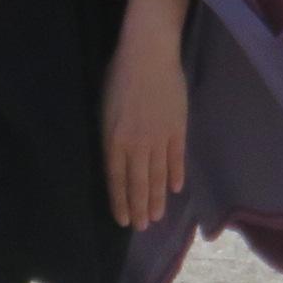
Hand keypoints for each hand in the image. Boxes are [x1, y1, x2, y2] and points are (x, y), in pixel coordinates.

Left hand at [100, 0, 191, 229]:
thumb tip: (115, 158)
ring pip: (158, 176)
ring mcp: (159, 138)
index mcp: (114, 139)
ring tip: (157, 217)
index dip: (120, 201)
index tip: (124, 219)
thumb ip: (110, 136)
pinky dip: (175, 174)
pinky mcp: (177, 128)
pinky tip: (174, 188)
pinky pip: (176, 158)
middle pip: (138, 183)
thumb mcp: (105, 108)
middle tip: (142, 227)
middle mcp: (136, 144)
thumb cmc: (119, 75)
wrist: (148, 55)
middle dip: (139, 207)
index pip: (117, 179)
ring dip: (157, 198)